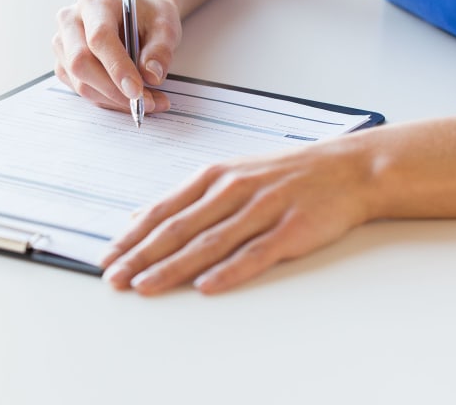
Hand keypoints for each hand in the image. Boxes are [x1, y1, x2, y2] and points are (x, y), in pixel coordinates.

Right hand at [53, 0, 181, 112]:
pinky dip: (108, 100)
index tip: (137, 91)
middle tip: (146, 102)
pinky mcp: (64, 64)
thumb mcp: (165, 25)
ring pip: (80, 82)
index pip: (99, 38)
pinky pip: (82, 89)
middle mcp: (71, 20)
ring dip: (114, 99)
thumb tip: (151, 76)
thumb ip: (161, 49)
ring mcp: (63, 44)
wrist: (138, 13)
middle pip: (81, 63)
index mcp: (95, 2)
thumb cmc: (148, 15)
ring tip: (148, 101)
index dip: (117, 67)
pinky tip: (130, 98)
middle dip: (114, 90)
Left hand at [100, 135, 379, 294]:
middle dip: (142, 255)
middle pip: (180, 228)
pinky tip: (206, 286)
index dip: (133, 236)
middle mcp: (235, 190)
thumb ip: (187, 198)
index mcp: (217, 176)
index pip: (164, 210)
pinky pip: (255, 253)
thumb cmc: (287, 173)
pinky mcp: (291, 229)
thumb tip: (140, 216)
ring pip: (210, 243)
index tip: (108, 258)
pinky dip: (228, 270)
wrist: (348, 168)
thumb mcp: (232, 173)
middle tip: (115, 278)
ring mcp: (263, 209)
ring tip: (146, 286)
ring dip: (173, 267)